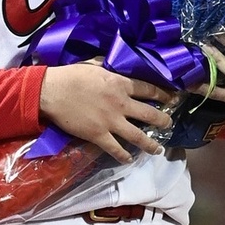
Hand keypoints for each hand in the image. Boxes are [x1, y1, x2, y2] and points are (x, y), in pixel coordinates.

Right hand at [38, 62, 177, 163]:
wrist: (52, 91)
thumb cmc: (72, 75)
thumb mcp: (95, 64)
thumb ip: (110, 68)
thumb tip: (117, 65)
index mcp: (120, 84)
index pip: (148, 89)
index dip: (163, 95)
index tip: (173, 99)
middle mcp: (121, 103)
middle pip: (149, 114)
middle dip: (163, 121)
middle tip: (169, 125)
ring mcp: (111, 121)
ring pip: (138, 136)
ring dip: (151, 144)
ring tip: (158, 149)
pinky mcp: (98, 135)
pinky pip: (115, 149)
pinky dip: (124, 156)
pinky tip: (129, 159)